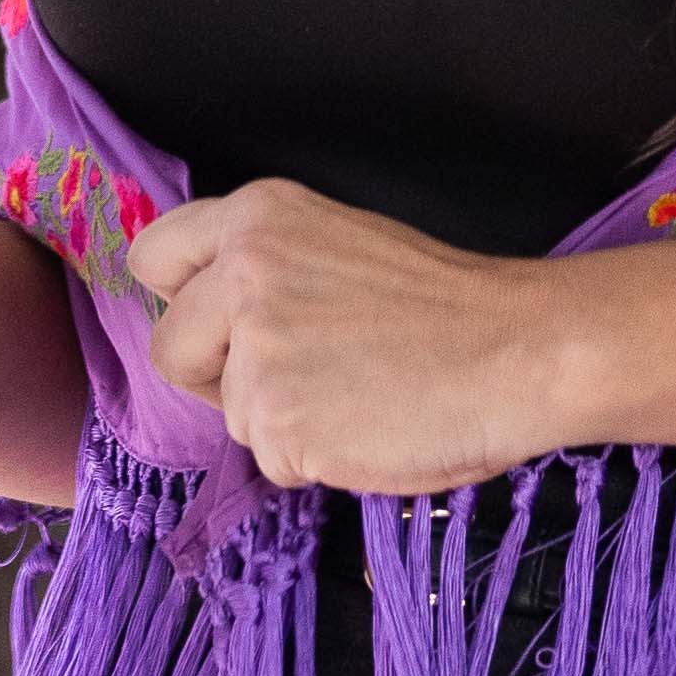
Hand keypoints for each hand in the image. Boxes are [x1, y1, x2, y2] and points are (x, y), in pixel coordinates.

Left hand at [128, 178, 575, 496]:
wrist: (521, 350)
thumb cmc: (448, 304)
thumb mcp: (338, 242)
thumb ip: (267, 265)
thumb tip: (215, 313)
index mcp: (256, 217)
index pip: (154, 258)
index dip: (181, 302)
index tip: (215, 326)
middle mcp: (240, 274)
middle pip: (168, 347)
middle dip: (214, 376)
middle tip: (290, 380)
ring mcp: (255, 350)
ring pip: (228, 412)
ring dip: (280, 420)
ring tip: (358, 396)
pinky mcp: (277, 422)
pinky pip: (271, 459)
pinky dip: (314, 458)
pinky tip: (368, 427)